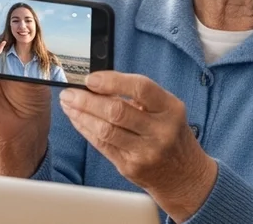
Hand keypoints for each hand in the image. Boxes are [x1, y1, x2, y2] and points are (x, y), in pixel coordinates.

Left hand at [60, 72, 216, 221]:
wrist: (184, 175)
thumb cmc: (171, 134)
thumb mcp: (167, 109)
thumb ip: (139, 96)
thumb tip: (99, 84)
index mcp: (171, 108)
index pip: (140, 88)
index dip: (112, 81)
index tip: (91, 78)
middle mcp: (160, 130)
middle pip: (117, 111)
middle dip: (87, 100)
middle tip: (70, 92)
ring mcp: (145, 152)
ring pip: (105, 130)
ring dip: (81, 115)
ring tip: (69, 104)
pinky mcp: (130, 167)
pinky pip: (102, 145)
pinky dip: (86, 130)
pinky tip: (78, 120)